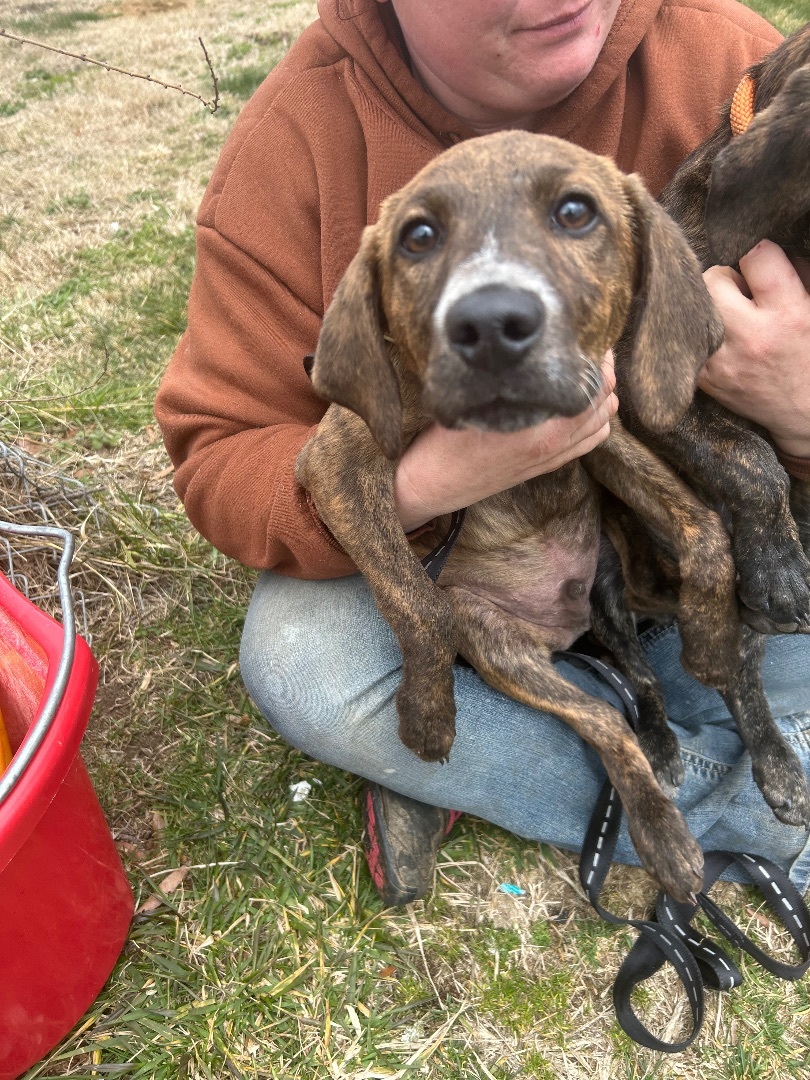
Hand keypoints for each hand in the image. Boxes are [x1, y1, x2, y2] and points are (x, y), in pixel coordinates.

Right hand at [394, 351, 617, 531]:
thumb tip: (532, 343)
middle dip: (604, 375)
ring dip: (602, 400)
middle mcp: (553, 446)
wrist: (433, 484)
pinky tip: (579, 407)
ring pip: (602, 425)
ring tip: (588, 375)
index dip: (599, 359)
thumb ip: (510, 380)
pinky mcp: (545, 466)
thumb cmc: (445, 442)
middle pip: (605, 405)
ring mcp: (551, 459)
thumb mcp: (473, 401)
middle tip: (591, 350)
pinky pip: (587, 444)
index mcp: (541, 430)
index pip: (593, 390)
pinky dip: (594, 423)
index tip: (590, 337)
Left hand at [700, 240, 809, 458]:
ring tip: (727, 315)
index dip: (758, 253)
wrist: (804, 411)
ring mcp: (722, 361)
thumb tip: (763, 245)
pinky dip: (697, 331)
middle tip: (739, 293)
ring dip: (707, 304)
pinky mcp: (703, 378)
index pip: (757, 257)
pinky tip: (716, 337)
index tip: (760, 263)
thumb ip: (794, 273)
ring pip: (692, 306)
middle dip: (723, 278)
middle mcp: (751, 337)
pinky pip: (685, 337)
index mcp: (787, 315)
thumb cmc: (809, 353)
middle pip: (712, 278)